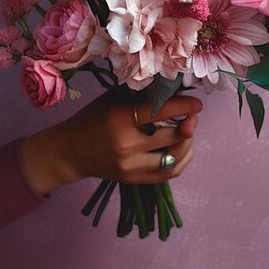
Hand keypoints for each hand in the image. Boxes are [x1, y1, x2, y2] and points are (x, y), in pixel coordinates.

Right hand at [20, 92, 202, 194]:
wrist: (71, 151)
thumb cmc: (93, 118)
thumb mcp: (113, 99)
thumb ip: (141, 95)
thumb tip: (176, 87)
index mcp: (119, 119)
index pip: (161, 111)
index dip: (185, 106)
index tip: (197, 102)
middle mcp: (126, 145)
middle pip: (173, 135)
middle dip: (189, 122)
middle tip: (191, 114)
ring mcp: (131, 167)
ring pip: (175, 156)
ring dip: (187, 141)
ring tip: (186, 129)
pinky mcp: (134, 180)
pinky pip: (170, 172)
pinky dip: (182, 158)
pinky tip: (181, 146)